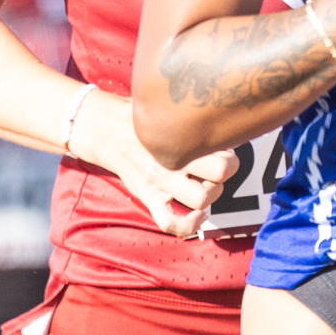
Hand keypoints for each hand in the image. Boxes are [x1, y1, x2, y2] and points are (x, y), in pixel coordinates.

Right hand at [75, 90, 238, 236]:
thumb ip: (191, 115)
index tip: (220, 147)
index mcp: (179, 137)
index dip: (229, 149)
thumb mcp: (167, 109)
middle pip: (220, 172)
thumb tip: (221, 112)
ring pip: (203, 199)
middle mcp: (172, 161)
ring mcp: (160, 182)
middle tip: (215, 166)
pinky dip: (189, 225)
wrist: (106, 130)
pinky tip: (198, 215)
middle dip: (225, 171)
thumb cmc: (143, 119)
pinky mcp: (148, 198)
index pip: (224, 147)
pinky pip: (170, 223)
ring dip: (211, 195)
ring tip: (205, 185)